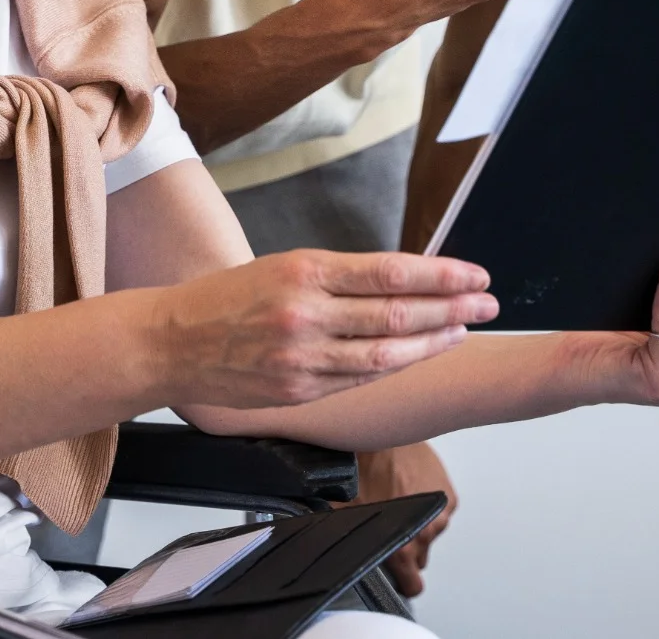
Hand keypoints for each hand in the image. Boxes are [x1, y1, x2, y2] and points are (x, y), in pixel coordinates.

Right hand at [156, 250, 497, 408]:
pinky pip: (361, 377)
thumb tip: (403, 279)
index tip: (474, 273)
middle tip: (489, 302)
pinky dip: (397, 365)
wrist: (170, 342)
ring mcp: (303, 357)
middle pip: (398, 312)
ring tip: (465, 330)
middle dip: (453, 308)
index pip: (390, 271)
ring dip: (435, 341)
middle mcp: (306, 313)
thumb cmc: (226, 299)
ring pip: (387, 351)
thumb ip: (338, 278)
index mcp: (303, 271)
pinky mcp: (299, 391)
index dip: (441, 275)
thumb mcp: (282, 268)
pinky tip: (420, 354)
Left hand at [348, 442, 456, 596]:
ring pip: (429, 532)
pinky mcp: (449, 495)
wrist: (378, 432)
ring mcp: (441, 513)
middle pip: (420, 558)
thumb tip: (337, 554)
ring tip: (396, 498)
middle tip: (388, 526)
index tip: (396, 576)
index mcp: (403, 547)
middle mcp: (427, 534)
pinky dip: (428, 502)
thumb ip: (351, 541)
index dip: (402, 583)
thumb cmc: (361, 469)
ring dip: (417, 522)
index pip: (413, 586)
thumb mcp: (345, 512)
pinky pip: (439, 509)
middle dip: (406, 548)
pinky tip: (408, 485)